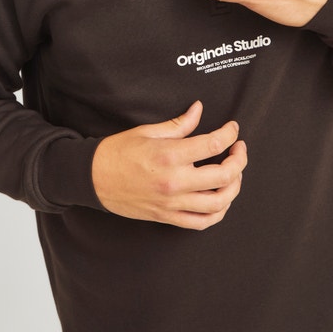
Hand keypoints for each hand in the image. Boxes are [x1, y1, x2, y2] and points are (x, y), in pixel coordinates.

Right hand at [91, 101, 246, 230]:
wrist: (93, 178)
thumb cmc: (118, 151)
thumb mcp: (148, 131)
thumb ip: (179, 124)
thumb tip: (199, 110)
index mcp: (170, 155)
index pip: (214, 144)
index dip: (230, 134)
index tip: (233, 129)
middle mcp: (175, 181)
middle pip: (224, 175)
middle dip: (239, 160)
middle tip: (239, 150)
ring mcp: (173, 203)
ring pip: (219, 202)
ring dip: (234, 187)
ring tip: (234, 174)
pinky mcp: (168, 217)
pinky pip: (202, 221)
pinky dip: (218, 212)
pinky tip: (221, 199)